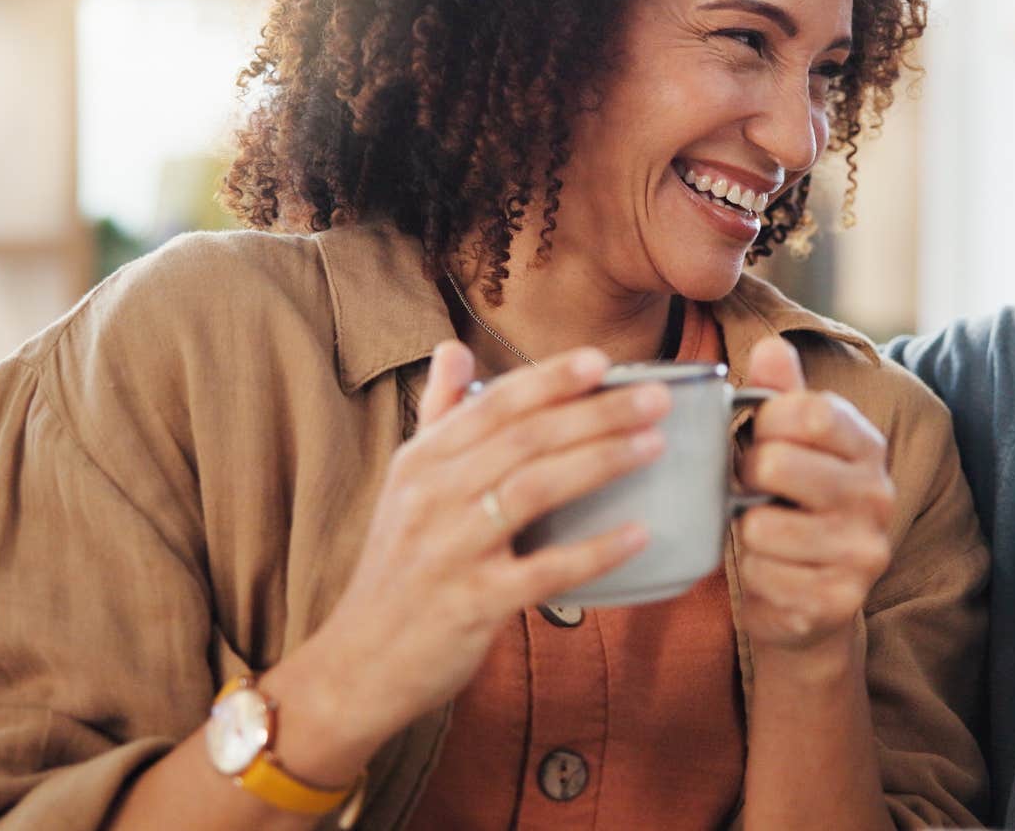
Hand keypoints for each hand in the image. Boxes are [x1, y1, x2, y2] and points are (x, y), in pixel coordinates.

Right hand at [270, 341, 665, 769]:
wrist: (357, 666)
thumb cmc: (397, 569)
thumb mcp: (405, 486)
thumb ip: (438, 416)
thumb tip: (453, 348)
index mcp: (421, 462)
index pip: (493, 405)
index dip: (549, 379)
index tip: (601, 359)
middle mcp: (431, 497)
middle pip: (524, 439)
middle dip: (595, 413)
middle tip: (657, 398)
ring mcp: (449, 550)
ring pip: (533, 489)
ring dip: (600, 462)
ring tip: (655, 445)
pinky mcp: (471, 604)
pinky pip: (543, 571)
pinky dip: (595, 550)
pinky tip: (639, 533)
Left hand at [736, 336, 894, 662]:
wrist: (816, 603)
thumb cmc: (793, 506)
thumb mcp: (792, 445)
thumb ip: (782, 396)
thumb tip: (770, 347)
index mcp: (867, 448)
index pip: (814, 411)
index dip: (769, 421)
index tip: (762, 436)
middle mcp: (877, 497)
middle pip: (778, 464)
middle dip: (746, 478)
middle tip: (754, 491)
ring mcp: (863, 552)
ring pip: (760, 526)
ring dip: (747, 534)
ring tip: (765, 535)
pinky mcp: (839, 601)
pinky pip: (762, 576)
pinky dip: (754, 577)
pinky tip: (774, 574)